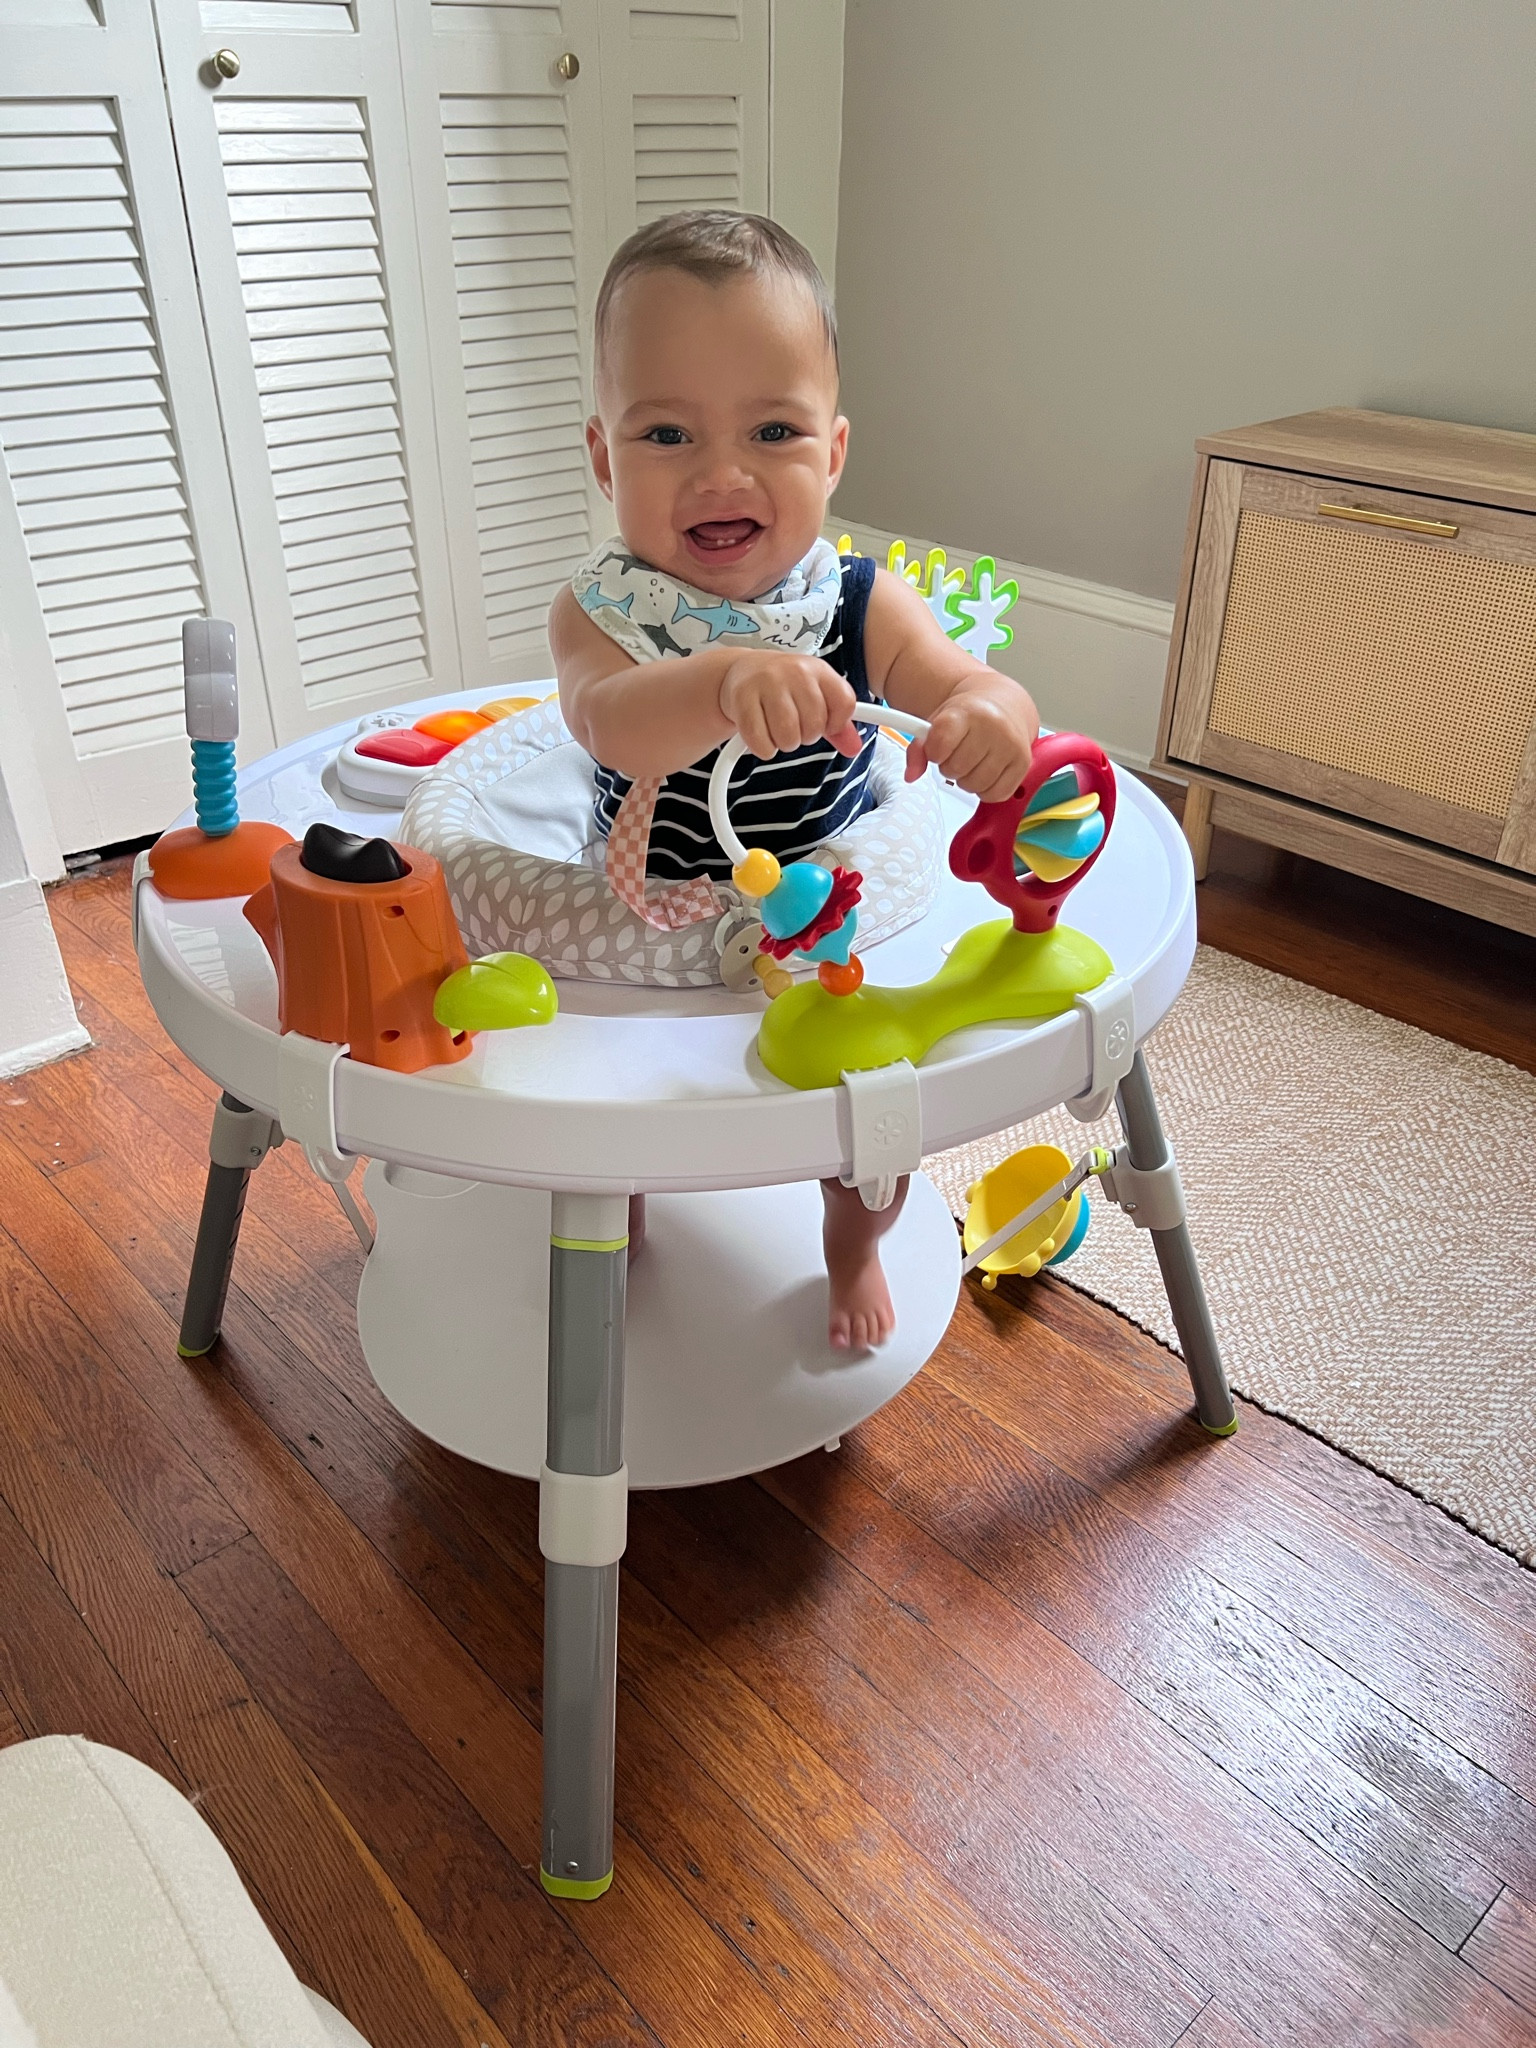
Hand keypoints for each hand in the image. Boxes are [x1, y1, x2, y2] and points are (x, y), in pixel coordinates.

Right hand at [718, 651, 860, 759]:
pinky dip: (764, 748)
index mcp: (818, 669)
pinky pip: (761, 743)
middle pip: (814, 725)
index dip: (836, 724)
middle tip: (794, 726)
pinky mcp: (742, 699)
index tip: (825, 725)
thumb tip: (854, 748)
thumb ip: (836, 723)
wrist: (741, 671)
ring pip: (788, 736)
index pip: (844, 703)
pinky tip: (761, 733)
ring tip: (777, 729)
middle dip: (805, 736)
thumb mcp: (814, 696)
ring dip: (784, 743)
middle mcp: (794, 671)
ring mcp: (767, 683)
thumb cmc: (783, 688)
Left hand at [905, 685, 1033, 804]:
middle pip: (955, 769)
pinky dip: (986, 790)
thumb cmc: (969, 715)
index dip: (934, 752)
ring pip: (974, 785)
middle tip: (958, 753)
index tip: (939, 747)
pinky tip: (986, 772)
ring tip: (972, 762)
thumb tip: (911, 776)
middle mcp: (994, 727)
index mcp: (968, 712)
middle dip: (950, 767)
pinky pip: (995, 795)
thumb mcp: (938, 721)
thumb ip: (918, 748)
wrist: (1004, 704)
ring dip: (967, 780)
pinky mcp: (1023, 763)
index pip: (940, 745)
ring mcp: (1011, 745)